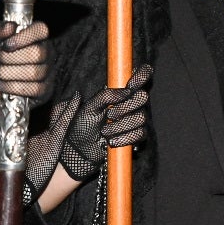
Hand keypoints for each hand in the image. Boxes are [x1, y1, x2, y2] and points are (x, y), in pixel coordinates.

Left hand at [0, 21, 52, 119]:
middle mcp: (45, 54)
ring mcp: (46, 73)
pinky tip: (1, 86)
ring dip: (7, 73)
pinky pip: (33, 89)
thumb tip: (10, 26)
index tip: (6, 45)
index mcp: (34, 38)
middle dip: (9, 57)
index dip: (25, 36)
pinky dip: (12, 87)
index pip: (41, 30)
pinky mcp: (44, 91)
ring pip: (34, 72)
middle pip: (38, 53)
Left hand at [40, 65, 152, 190]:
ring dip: (120, 126)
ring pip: (141, 118)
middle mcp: (131, 103)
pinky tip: (111, 141)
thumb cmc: (82, 124)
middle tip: (109, 114)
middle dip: (125, 107)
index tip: (131, 84)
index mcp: (120, 91)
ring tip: (104, 131)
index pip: (141, 75)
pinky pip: (140, 134)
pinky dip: (124, 138)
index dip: (141, 75)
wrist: (80, 149)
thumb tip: (126, 91)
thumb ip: (106, 95)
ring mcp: (135, 119)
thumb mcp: (90, 106)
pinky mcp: (136, 136)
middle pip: (143, 97)